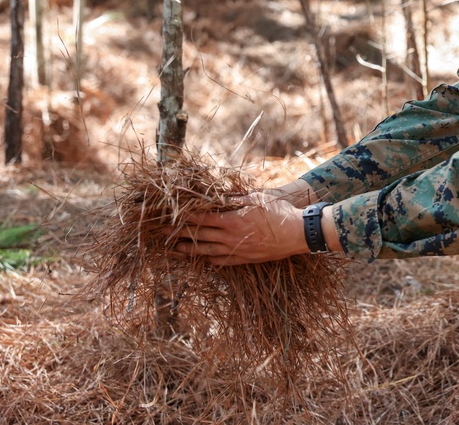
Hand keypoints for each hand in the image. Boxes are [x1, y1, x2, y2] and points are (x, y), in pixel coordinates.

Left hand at [170, 191, 307, 265]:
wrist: (297, 234)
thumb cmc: (279, 213)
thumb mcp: (257, 199)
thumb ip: (236, 199)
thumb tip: (219, 197)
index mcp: (231, 220)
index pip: (201, 219)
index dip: (184, 217)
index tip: (169, 216)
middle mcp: (230, 237)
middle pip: (199, 236)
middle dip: (179, 233)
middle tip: (161, 233)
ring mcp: (237, 250)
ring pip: (207, 251)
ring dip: (189, 249)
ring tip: (176, 249)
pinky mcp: (245, 259)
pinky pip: (222, 261)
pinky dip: (210, 259)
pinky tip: (204, 258)